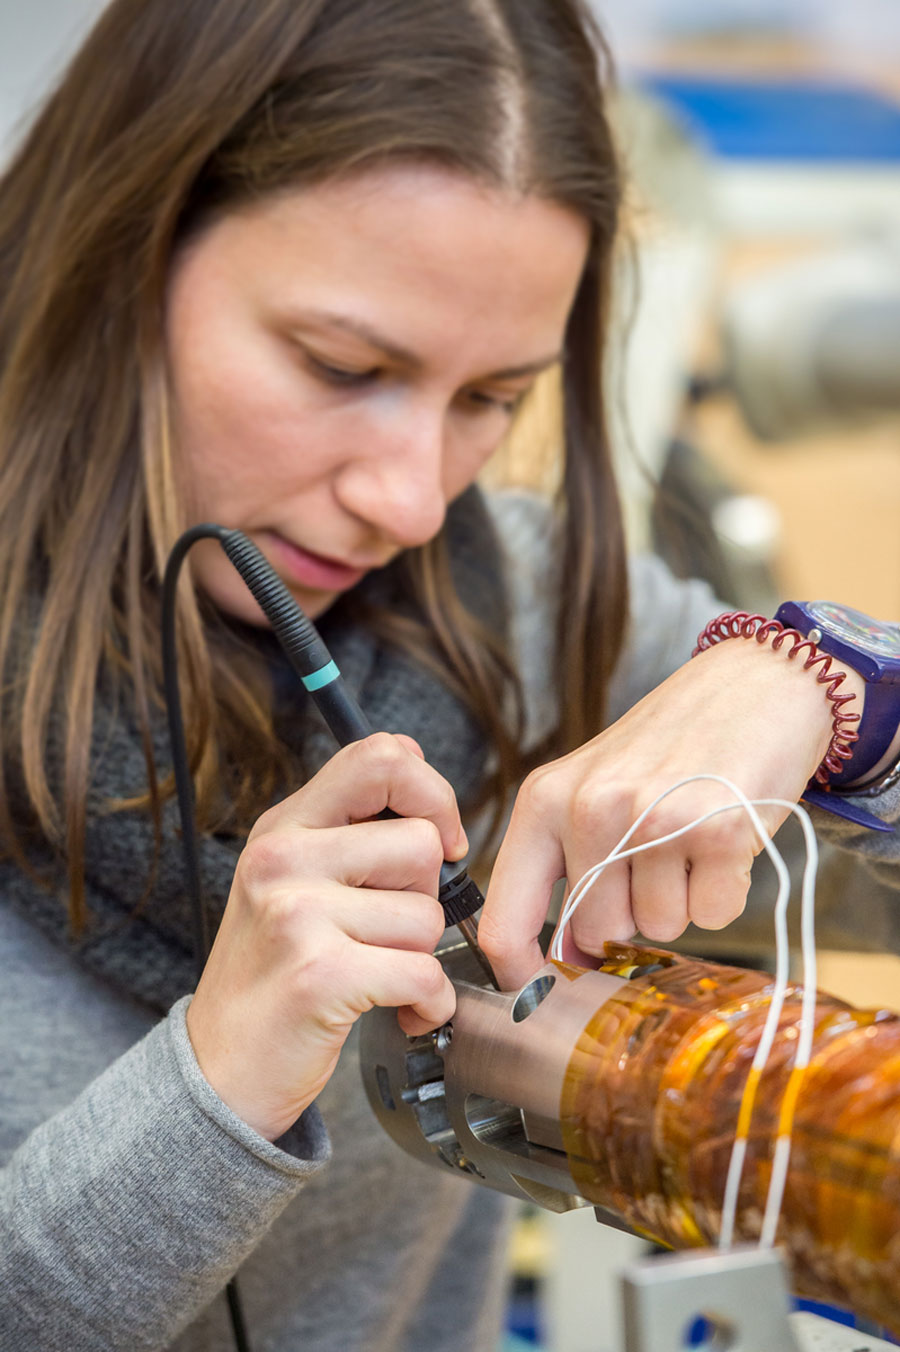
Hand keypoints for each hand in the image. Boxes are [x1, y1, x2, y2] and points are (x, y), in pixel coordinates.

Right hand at [185, 733, 464, 1140]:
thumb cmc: (274, 975)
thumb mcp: (292, 880)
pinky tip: (400, 1013)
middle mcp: (283, 858)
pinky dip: (429, 1005)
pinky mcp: (320, 975)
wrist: (220, 1072)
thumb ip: (347, 823)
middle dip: (424, 901)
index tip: (440, 842)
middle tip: (383, 937)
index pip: (381, 757)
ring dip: (420, 959)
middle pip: (421, 845)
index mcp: (284, 826)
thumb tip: (414, 754)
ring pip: (427, 915)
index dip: (434, 795)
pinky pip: (425, 974)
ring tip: (375, 978)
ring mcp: (297, 915)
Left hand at [479, 639, 864, 988]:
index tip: (543, 997)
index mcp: (544, 801)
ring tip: (690, 837)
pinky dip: (726, 890)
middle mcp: (592, 809)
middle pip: (599, 934)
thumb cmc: (668, 745)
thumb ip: (564, 864)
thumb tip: (563, 957)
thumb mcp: (592, 788)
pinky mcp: (721, 829)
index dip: (522, 977)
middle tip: (657, 855)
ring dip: (683, 897)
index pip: (506, 924)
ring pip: (661, 927)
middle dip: (632, 913)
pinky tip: (723, 839)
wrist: (752, 685)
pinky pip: (716, 914)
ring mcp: (656, 819)